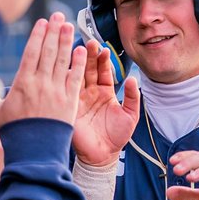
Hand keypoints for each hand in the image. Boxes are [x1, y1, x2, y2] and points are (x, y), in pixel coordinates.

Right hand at [0, 13, 86, 126]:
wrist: (34, 150)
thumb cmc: (14, 131)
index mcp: (22, 82)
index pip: (31, 52)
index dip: (38, 35)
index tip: (43, 22)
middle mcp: (40, 83)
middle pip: (48, 51)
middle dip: (54, 31)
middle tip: (59, 16)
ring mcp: (56, 90)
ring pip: (62, 60)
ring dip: (66, 41)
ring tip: (69, 26)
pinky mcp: (69, 100)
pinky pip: (75, 77)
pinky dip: (79, 62)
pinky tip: (82, 50)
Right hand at [72, 40, 140, 165]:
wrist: (103, 156)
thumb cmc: (117, 137)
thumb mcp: (130, 115)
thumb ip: (132, 97)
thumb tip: (132, 80)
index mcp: (104, 92)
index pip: (103, 71)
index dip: (103, 60)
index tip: (104, 49)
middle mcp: (90, 92)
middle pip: (88, 69)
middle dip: (88, 56)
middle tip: (89, 43)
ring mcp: (79, 98)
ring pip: (76, 76)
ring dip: (77, 63)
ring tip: (78, 50)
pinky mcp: (70, 107)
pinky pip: (66, 91)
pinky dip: (66, 79)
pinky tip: (65, 67)